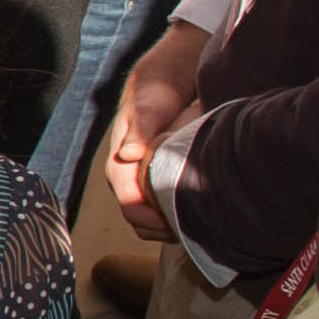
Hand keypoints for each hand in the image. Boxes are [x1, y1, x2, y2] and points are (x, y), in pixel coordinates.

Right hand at [104, 22, 211, 240]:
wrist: (157, 88)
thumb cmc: (152, 98)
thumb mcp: (148, 110)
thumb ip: (141, 132)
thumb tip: (129, 154)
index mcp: (118, 167)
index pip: (131, 208)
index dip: (156, 222)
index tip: (185, 224)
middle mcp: (123, 180)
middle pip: (139, 222)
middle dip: (165, 230)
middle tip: (199, 228)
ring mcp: (136, 182)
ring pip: (147, 221)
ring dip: (170, 227)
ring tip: (200, 222)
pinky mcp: (149, 182)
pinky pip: (157, 212)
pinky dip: (173, 218)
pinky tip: (197, 212)